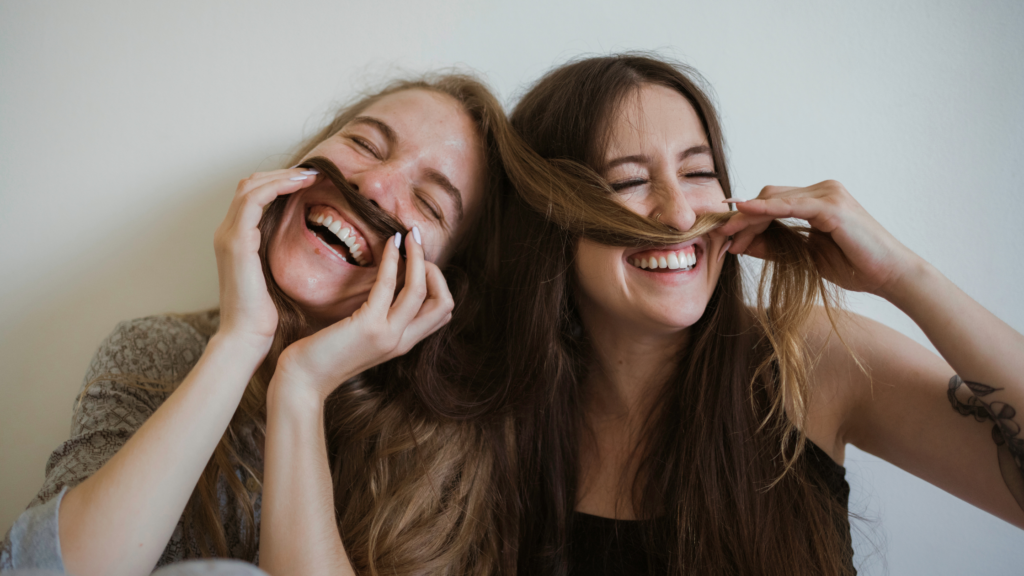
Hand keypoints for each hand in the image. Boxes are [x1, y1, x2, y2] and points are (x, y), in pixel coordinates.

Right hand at [214, 167, 317, 354]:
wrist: (246, 336)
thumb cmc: (263, 314)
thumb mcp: (274, 276)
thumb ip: (279, 254)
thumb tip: (304, 242)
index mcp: (236, 239)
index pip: (252, 196)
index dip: (278, 182)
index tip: (308, 181)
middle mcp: (227, 232)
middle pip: (249, 184)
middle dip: (281, 174)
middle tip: (313, 173)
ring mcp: (229, 235)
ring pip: (250, 186)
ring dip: (282, 176)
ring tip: (310, 175)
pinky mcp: (237, 242)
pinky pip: (254, 200)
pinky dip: (277, 187)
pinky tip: (300, 186)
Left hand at [272, 228, 453, 402]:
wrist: (304, 379)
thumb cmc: (326, 354)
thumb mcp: (363, 335)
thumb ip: (381, 317)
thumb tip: (387, 286)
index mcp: (404, 342)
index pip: (443, 312)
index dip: (438, 283)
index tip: (417, 263)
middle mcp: (402, 341)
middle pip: (445, 303)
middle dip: (436, 269)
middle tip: (416, 248)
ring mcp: (388, 335)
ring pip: (422, 290)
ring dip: (419, 256)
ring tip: (410, 236)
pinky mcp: (369, 326)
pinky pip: (389, 285)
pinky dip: (393, 260)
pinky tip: (390, 244)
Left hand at [714, 180, 919, 295]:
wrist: (890, 275)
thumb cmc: (854, 266)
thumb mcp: (804, 256)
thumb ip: (774, 246)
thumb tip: (742, 243)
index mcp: (816, 200)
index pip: (771, 200)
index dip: (746, 216)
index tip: (726, 236)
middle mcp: (822, 191)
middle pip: (768, 195)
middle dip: (742, 216)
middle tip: (723, 237)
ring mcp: (828, 195)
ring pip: (775, 198)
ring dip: (749, 216)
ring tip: (730, 234)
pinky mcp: (833, 207)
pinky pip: (792, 205)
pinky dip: (767, 209)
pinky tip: (748, 213)